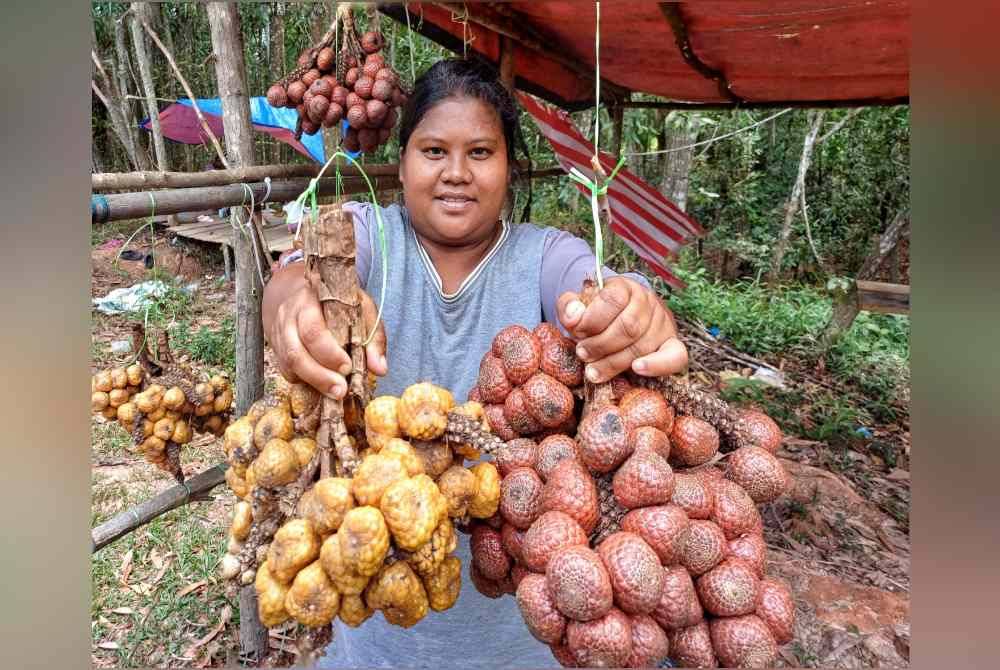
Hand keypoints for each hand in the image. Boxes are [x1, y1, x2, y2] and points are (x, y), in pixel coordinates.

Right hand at [268, 280, 386, 399]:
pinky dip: (303, 381)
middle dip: (319, 376)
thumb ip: (373, 336)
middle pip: (295, 352)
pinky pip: (286, 370)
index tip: (347, 367)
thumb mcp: (360, 306)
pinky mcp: (276, 349)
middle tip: (340, 390)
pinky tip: (321, 385)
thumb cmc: (334, 299)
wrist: (296, 289)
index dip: (329, 353)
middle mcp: (288, 318)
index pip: (312, 331)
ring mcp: (278, 335)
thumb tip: (380, 369)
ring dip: (312, 382)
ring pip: (288, 364)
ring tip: (334, 393)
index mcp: (308, 302)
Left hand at [556, 276, 687, 382]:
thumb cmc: (597, 315)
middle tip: (583, 354)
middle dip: (600, 345)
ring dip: (613, 362)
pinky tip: (637, 369)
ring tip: (592, 370)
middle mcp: (648, 303)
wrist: (620, 318)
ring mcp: (663, 324)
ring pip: (642, 346)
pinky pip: (675, 357)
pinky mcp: (672, 344)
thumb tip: (573, 316)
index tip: (577, 332)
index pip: (613, 299)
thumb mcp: (579, 305)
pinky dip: (657, 365)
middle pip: (628, 327)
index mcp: (626, 287)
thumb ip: (569, 307)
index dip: (592, 320)